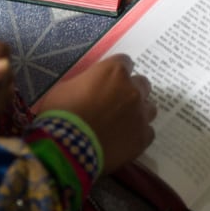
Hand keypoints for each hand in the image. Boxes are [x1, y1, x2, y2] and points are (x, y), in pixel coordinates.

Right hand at [35, 54, 156, 174]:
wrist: (66, 148)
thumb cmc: (60, 114)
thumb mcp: (66, 88)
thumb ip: (86, 82)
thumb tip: (89, 87)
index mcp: (114, 72)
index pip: (124, 62)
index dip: (115, 72)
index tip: (108, 81)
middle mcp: (133, 89)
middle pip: (142, 84)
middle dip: (131, 90)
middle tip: (115, 103)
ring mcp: (141, 114)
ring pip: (149, 108)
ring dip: (138, 112)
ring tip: (122, 124)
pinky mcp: (143, 137)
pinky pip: (148, 132)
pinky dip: (138, 135)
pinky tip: (124, 142)